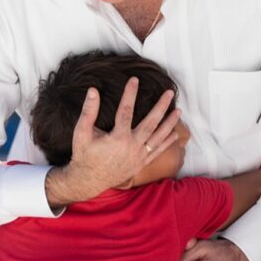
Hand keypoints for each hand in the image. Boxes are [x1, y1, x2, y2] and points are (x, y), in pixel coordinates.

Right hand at [45, 78, 179, 208]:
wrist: (88, 181)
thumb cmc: (84, 156)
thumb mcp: (81, 133)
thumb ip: (88, 112)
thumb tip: (92, 91)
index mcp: (117, 138)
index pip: (126, 110)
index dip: (130, 94)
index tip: (134, 80)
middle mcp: (132, 147)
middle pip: (151, 123)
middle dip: (161, 106)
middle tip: (169, 93)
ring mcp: (138, 156)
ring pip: (158, 137)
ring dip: (169, 124)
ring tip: (178, 111)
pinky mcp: (141, 164)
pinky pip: (157, 152)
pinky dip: (167, 143)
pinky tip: (175, 134)